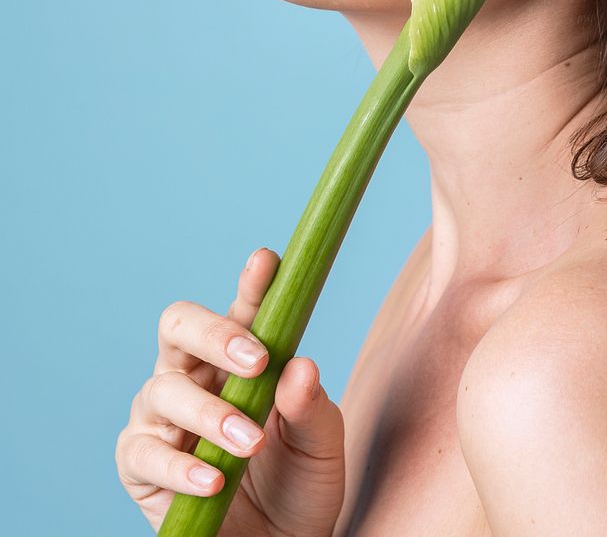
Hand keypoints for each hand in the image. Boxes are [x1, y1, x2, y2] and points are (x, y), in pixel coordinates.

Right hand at [115, 248, 344, 535]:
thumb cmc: (298, 488)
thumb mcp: (321, 449)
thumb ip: (312, 408)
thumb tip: (301, 366)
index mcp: (240, 359)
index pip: (241, 310)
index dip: (251, 284)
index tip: (268, 262)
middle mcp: (194, 375)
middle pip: (178, 325)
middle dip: (215, 333)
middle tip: (257, 359)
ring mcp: (162, 418)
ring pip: (164, 390)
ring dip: (210, 415)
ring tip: (250, 443)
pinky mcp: (141, 466)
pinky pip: (145, 454)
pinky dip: (180, 467)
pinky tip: (214, 480)